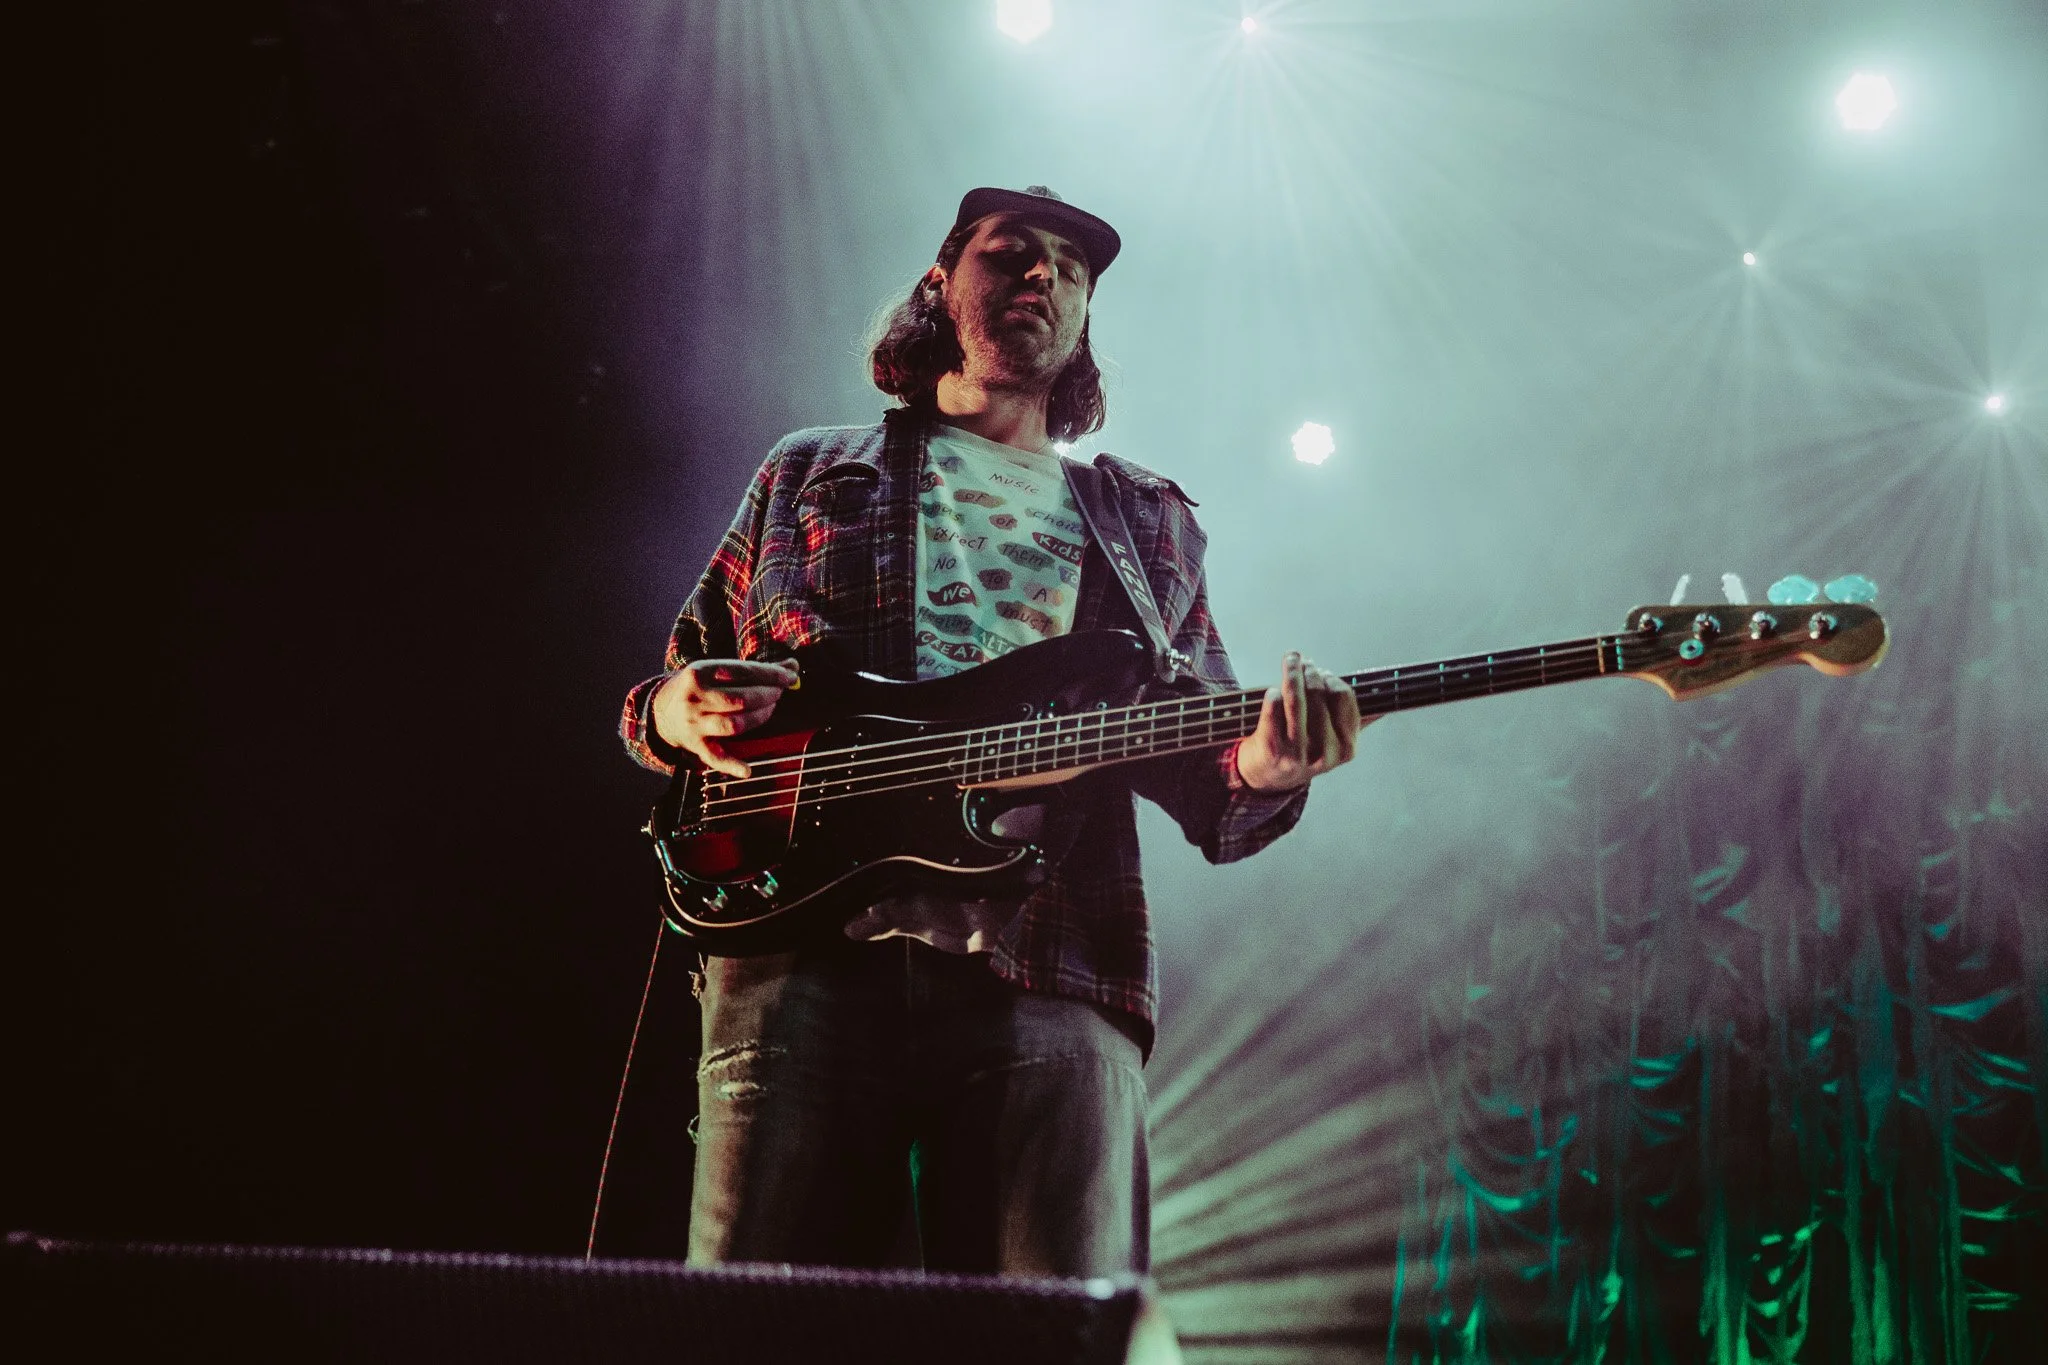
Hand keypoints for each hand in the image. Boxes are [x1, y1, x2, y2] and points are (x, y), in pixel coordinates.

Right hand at [651, 658, 797, 777]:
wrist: (661, 710)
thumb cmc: (697, 686)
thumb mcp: (715, 670)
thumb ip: (752, 670)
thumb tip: (792, 667)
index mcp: (699, 672)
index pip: (742, 672)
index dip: (770, 675)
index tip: (790, 676)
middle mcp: (694, 698)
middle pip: (739, 699)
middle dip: (767, 695)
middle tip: (779, 693)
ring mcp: (694, 724)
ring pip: (733, 725)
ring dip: (759, 718)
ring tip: (770, 709)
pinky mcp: (695, 745)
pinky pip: (716, 758)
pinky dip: (733, 765)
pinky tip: (748, 769)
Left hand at [1234, 651, 1365, 791]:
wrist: (1271, 779)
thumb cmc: (1306, 751)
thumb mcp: (1336, 745)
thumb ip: (1358, 723)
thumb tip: (1385, 704)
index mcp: (1347, 748)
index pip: (1343, 697)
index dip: (1331, 678)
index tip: (1323, 671)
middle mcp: (1324, 752)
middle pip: (1318, 693)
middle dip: (1310, 671)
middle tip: (1303, 661)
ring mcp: (1297, 752)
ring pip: (1295, 698)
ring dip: (1292, 672)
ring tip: (1291, 659)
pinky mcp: (1272, 748)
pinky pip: (1273, 707)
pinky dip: (1273, 693)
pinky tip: (1273, 691)